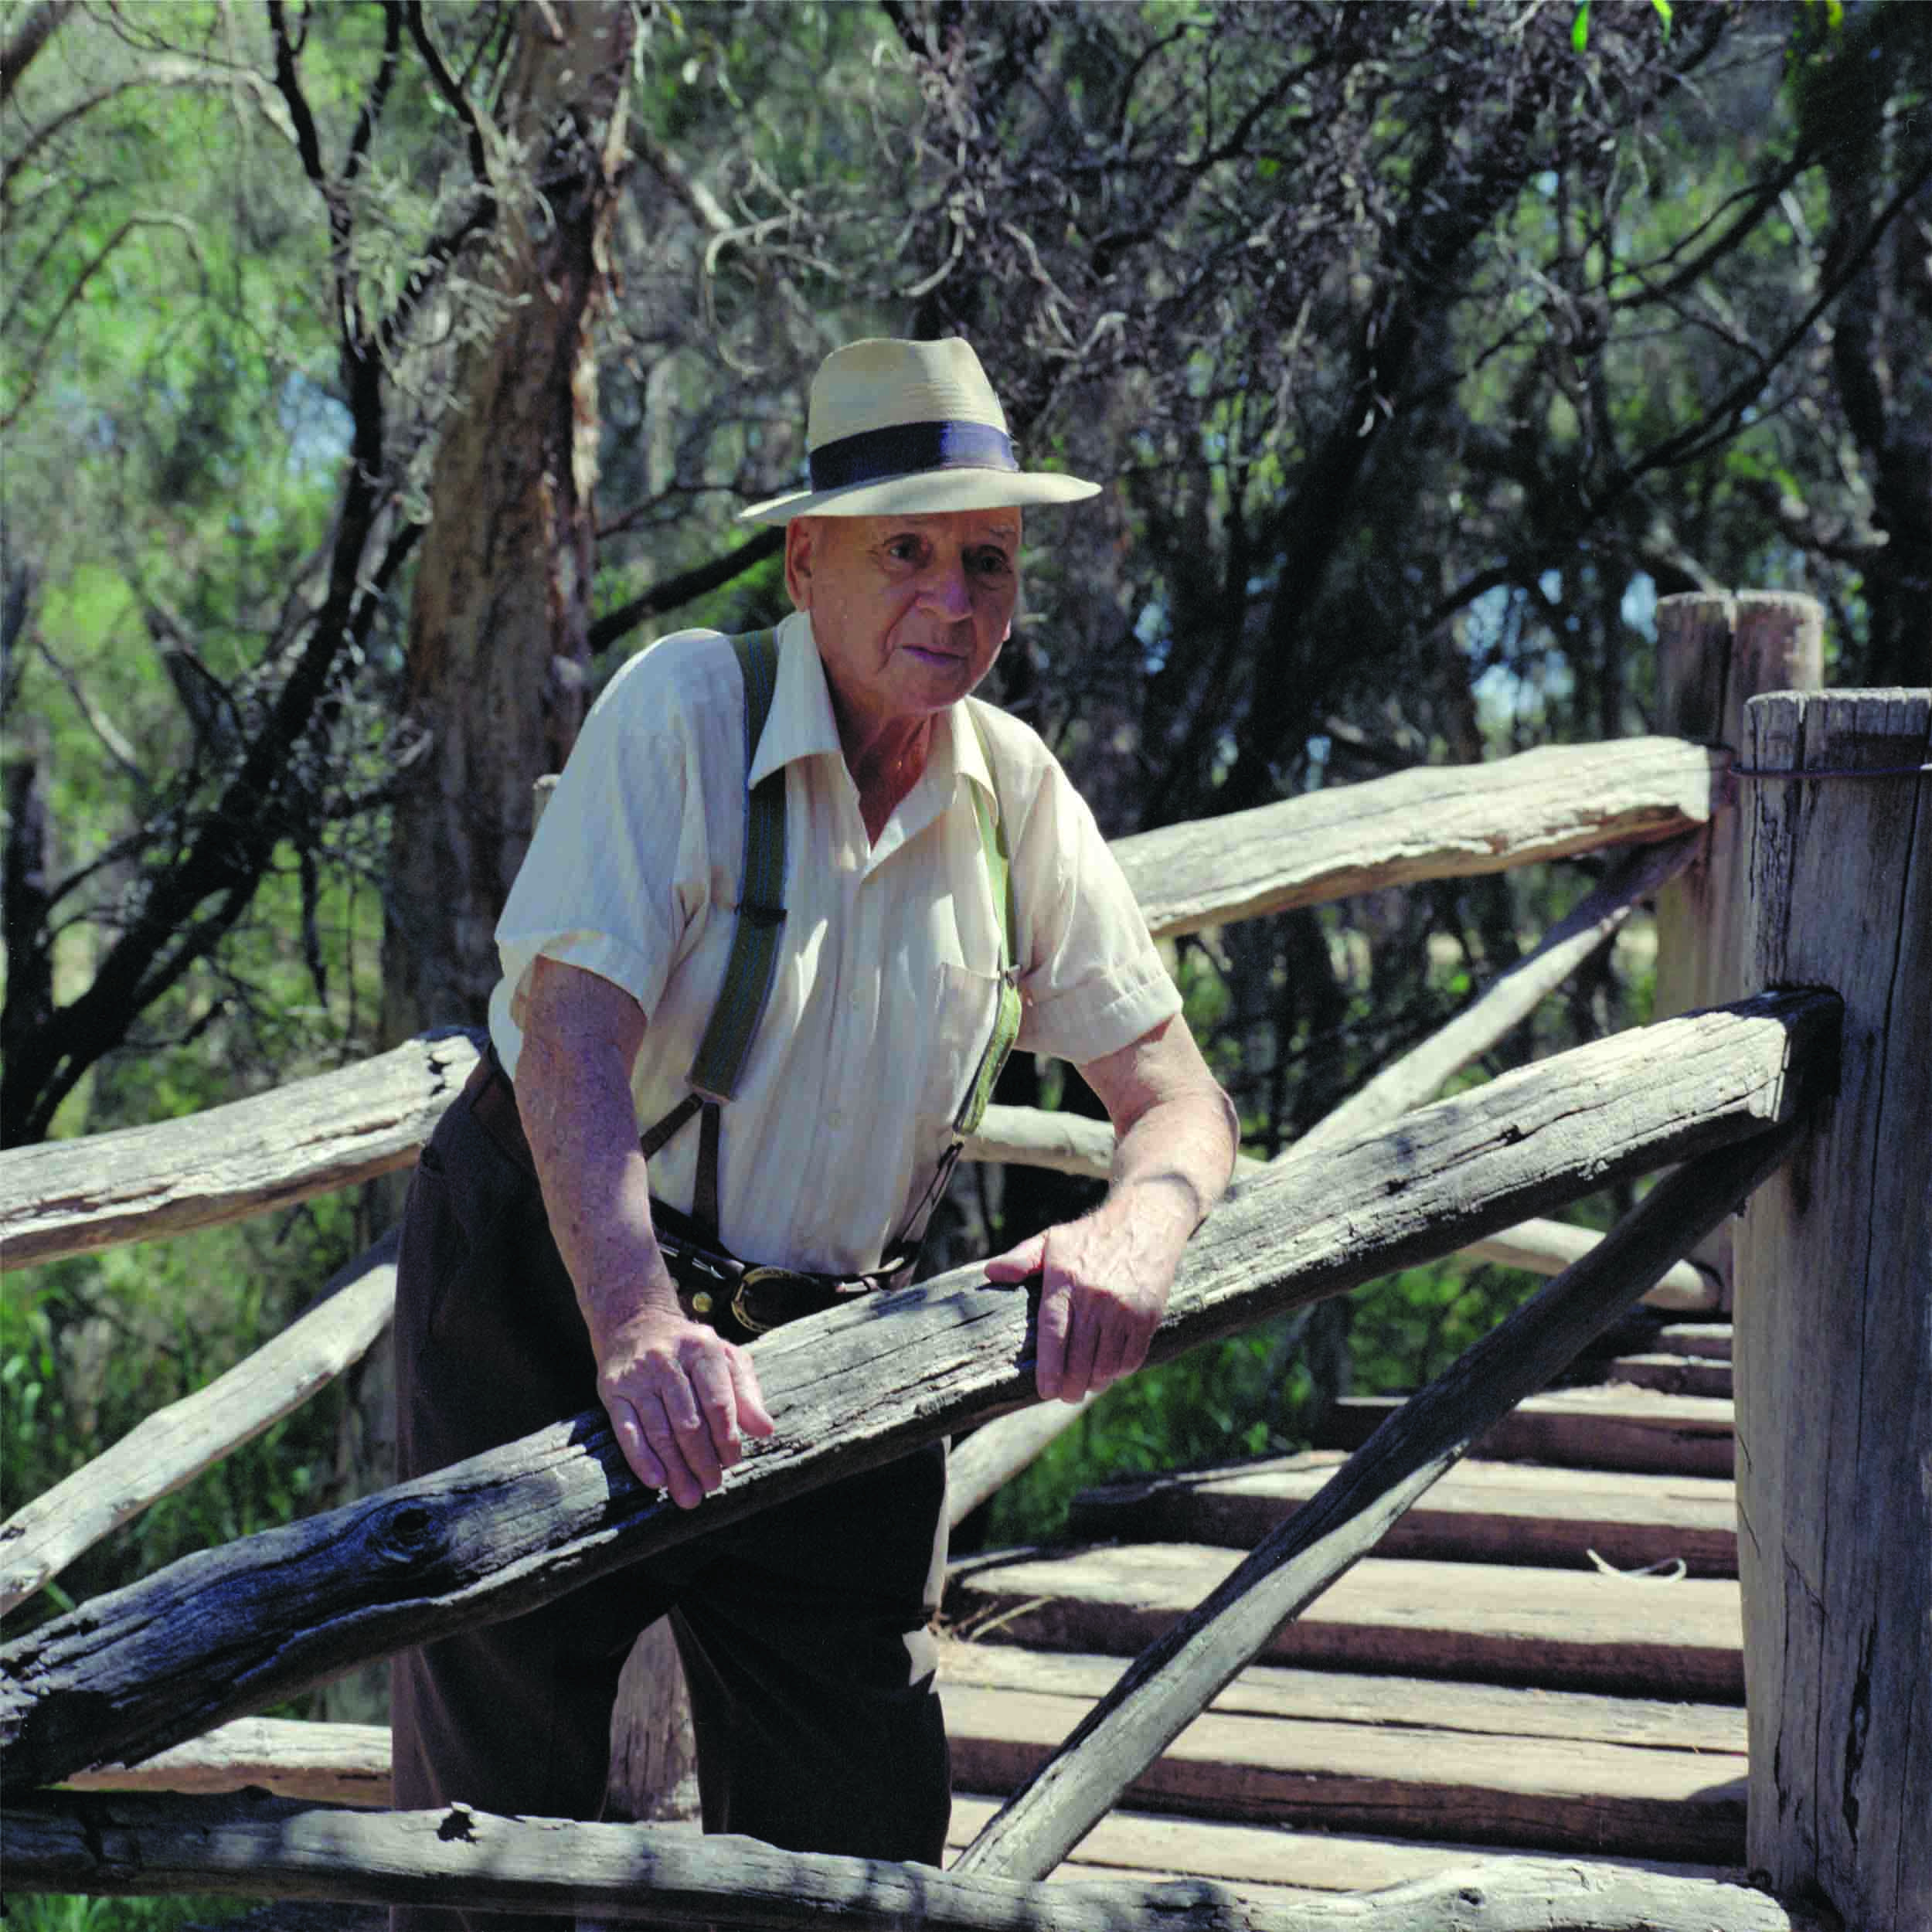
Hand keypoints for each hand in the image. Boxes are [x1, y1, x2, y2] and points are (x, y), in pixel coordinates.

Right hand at [591, 1299, 774, 1508]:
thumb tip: (765, 1430)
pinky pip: (627, 1431)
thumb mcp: (725, 1358)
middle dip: (702, 1460)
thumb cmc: (689, 1348)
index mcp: (701, 1349)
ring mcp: (637, 1376)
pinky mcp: (612, 1391)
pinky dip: (641, 1459)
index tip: (732, 1462)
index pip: (717, 1401)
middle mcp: (667, 1360)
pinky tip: (656, 1481)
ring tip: (689, 1495)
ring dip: (676, 1468)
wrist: (634, 1322)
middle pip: (688, 1421)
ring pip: (659, 1431)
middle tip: (712, 1485)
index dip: (726, 1437)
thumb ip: (746, 1393)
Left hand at [984, 1188, 1192, 1403]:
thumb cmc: (1091, 1235)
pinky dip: (1120, 1371)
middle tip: (1066, 1395)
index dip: (1049, 1370)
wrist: (1147, 1220)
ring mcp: (1123, 1308)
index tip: (1046, 1391)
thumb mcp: (1052, 1240)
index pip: (1053, 1335)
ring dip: (1095, 1382)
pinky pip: (1131, 1358)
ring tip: (1087, 1385)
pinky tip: (1111, 1371)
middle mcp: (1094, 1297)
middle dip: (1071, 1386)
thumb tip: (991, 1273)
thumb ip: (1021, 1259)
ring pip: (1106, 1364)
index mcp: (1065, 1281)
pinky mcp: (1148, 1315)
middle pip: (1078, 1358)